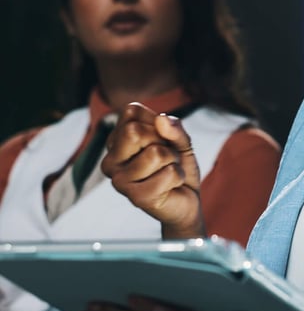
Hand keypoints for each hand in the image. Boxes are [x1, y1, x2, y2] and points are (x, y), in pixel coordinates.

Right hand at [101, 102, 205, 238]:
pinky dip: (178, 176)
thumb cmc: (177, 164)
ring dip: (173, 161)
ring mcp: (119, 180)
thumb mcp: (181, 139)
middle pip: (134, 131)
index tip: (159, 139)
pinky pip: (169, 173)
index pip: (131, 112)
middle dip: (163, 141)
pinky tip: (169, 186)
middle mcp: (111, 160)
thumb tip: (161, 119)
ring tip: (167, 171)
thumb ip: (174, 126)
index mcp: (116, 140)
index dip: (156, 122)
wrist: (186, 198)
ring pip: (156, 153)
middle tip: (165, 157)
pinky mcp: (135, 198)